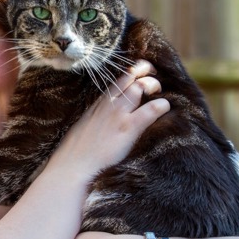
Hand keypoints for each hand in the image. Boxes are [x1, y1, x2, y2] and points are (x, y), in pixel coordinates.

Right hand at [49, 59, 169, 180]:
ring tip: (160, 95)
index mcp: (99, 103)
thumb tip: (103, 119)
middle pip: (131, 77)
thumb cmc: (76, 151)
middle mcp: (109, 104)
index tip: (143, 73)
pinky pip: (151, 109)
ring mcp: (119, 114)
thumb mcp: (84, 126)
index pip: (119, 78)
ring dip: (154, 86)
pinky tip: (165, 108)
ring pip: (141, 87)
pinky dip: (161, 105)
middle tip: (155, 84)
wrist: (73, 166)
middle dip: (146, 74)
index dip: (133, 72)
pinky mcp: (128, 128)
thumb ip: (96, 117)